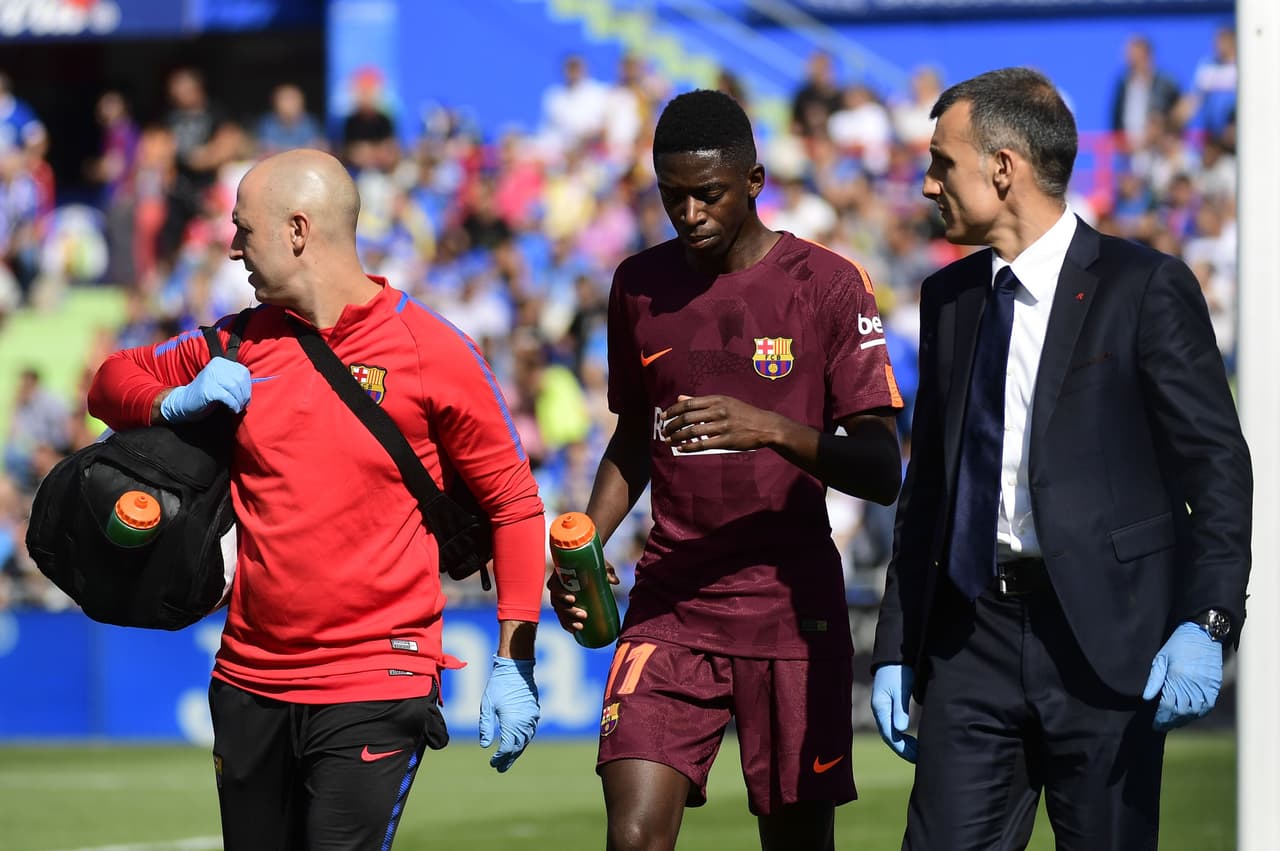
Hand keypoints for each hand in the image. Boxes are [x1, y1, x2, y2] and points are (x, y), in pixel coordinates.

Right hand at [160, 358, 250, 422]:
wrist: (185, 402)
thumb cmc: (208, 393)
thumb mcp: (222, 382)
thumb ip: (235, 380)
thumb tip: (252, 389)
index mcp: (220, 362)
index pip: (243, 372)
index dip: (248, 386)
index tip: (246, 397)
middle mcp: (215, 366)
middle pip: (240, 380)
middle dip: (245, 395)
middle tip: (242, 405)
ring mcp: (210, 376)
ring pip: (235, 387)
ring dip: (239, 401)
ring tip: (236, 407)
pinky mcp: (207, 389)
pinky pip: (227, 397)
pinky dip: (233, 405)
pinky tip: (231, 409)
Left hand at [479, 655, 539, 771]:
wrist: (516, 668)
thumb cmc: (498, 685)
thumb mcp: (487, 705)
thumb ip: (485, 726)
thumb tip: (485, 746)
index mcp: (512, 722)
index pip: (507, 748)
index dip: (500, 758)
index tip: (492, 763)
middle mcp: (524, 723)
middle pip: (517, 747)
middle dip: (508, 759)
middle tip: (500, 768)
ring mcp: (532, 718)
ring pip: (525, 741)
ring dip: (517, 751)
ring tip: (508, 759)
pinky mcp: (534, 712)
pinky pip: (530, 732)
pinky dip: (523, 741)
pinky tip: (517, 743)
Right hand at [546, 561, 618, 634]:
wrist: (586, 563)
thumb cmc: (590, 563)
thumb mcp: (597, 564)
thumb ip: (606, 570)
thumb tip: (615, 582)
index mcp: (559, 575)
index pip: (554, 586)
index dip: (561, 594)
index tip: (573, 599)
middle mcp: (557, 588)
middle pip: (558, 602)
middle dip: (569, 611)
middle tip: (584, 615)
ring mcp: (560, 598)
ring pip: (560, 612)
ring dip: (568, 621)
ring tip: (580, 626)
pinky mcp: (565, 605)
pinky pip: (562, 617)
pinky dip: (567, 625)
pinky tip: (574, 631)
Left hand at [660, 394, 781, 452]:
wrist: (766, 426)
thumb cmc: (743, 413)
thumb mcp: (724, 402)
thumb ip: (701, 401)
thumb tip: (680, 398)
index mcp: (717, 400)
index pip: (688, 404)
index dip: (672, 410)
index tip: (663, 417)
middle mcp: (719, 411)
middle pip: (687, 418)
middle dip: (672, 425)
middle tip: (664, 431)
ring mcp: (723, 426)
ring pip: (693, 431)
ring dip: (677, 437)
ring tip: (669, 441)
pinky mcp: (727, 440)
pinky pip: (703, 444)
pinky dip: (689, 446)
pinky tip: (681, 448)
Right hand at [871, 664, 917, 762]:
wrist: (893, 656)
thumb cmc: (899, 671)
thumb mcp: (901, 689)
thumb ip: (900, 709)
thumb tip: (901, 729)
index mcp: (880, 707)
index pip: (890, 735)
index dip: (902, 748)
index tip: (917, 757)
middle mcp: (879, 710)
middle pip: (889, 736)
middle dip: (903, 749)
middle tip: (920, 759)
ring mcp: (882, 708)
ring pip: (891, 732)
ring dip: (903, 743)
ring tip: (918, 752)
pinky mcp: (888, 705)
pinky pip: (893, 725)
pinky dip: (902, 735)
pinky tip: (912, 738)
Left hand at [1142, 621, 1222, 731]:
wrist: (1202, 634)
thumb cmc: (1178, 645)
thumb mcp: (1161, 658)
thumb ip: (1154, 679)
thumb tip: (1146, 698)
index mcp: (1176, 677)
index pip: (1167, 705)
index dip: (1160, 717)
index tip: (1154, 723)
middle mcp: (1192, 684)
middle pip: (1181, 712)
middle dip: (1170, 721)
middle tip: (1161, 725)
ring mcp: (1205, 686)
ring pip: (1195, 712)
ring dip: (1184, 720)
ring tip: (1173, 722)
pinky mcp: (1214, 686)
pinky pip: (1207, 706)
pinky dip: (1198, 714)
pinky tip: (1189, 715)